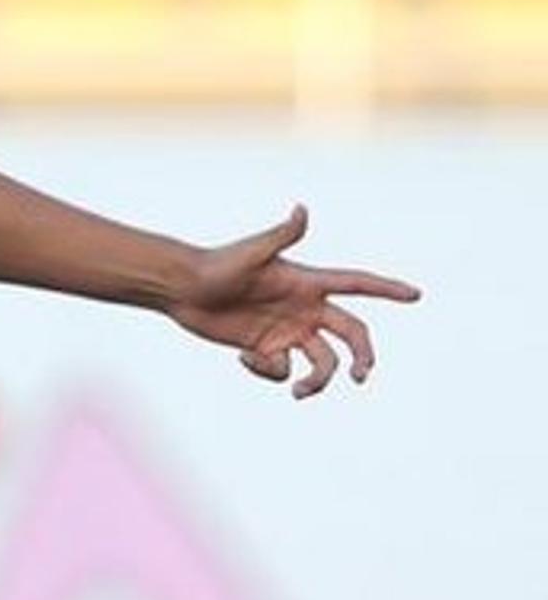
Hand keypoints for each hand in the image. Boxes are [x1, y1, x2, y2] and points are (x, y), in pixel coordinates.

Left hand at [163, 206, 417, 397]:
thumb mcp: (252, 252)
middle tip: (361, 376)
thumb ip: (281, 235)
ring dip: (318, 381)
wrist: (183, 290)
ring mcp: (288, 331)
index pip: (357, 284)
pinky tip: (245, 356)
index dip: (387, 289)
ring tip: (299, 390)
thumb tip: (301, 209)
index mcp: (309, 283)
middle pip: (352, 334)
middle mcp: (305, 309)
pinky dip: (268, 371)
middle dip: (363, 357)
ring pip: (323, 362)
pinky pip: (283, 370)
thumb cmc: (217, 265)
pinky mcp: (266, 349)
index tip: (416, 295)